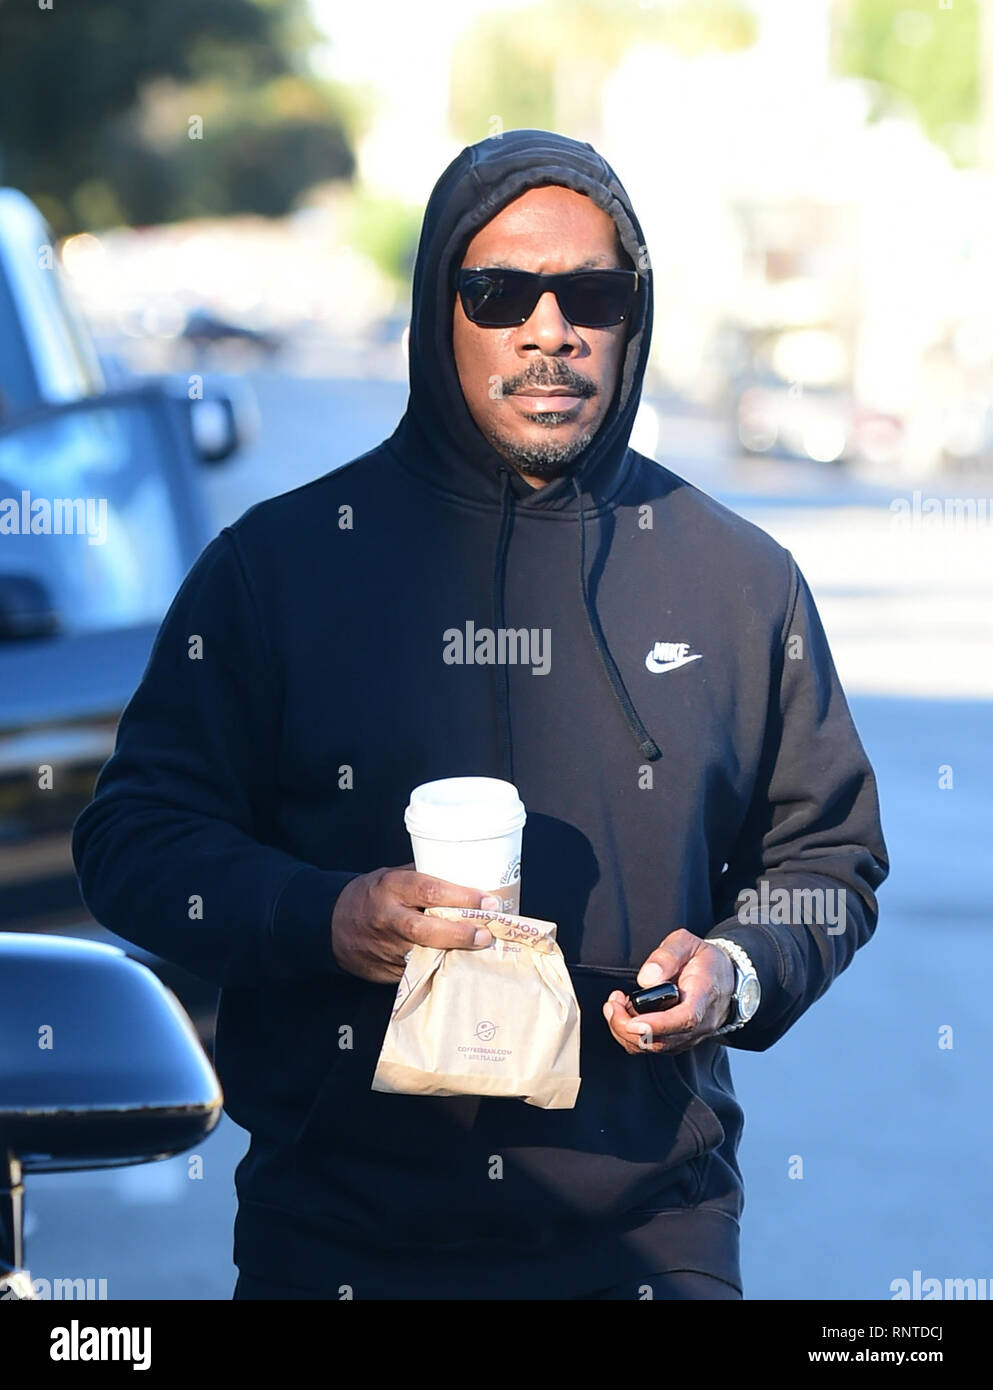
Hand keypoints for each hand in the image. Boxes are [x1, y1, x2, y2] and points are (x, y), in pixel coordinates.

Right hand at [330, 862, 499, 982]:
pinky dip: (439, 968)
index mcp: (391, 887)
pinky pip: (418, 971)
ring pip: (425, 955)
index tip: (488, 901)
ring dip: (454, 955)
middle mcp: (387, 918)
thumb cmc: (370, 895)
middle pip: (426, 930)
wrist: (331, 924)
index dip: (461, 897)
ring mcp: (385, 948)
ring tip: (480, 952)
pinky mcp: (386, 971)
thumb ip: (423, 877)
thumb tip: (466, 874)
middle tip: (486, 934)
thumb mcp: (391, 876)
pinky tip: (457, 965)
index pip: (430, 891)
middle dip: (459, 933)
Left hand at [602, 929, 735, 1054]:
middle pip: (662, 1040)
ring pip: (653, 1047)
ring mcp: (689, 1036)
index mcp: (705, 996)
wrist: (725, 978)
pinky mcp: (678, 1041)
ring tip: (616, 1004)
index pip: (685, 1019)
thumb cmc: (705, 961)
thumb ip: (667, 955)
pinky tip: (625, 1014)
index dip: (657, 1025)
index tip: (633, 1021)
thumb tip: (647, 979)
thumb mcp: (688, 943)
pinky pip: (651, 1047)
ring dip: (625, 1030)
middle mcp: (700, 1024)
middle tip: (613, 1002)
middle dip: (628, 1026)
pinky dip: (630, 1035)